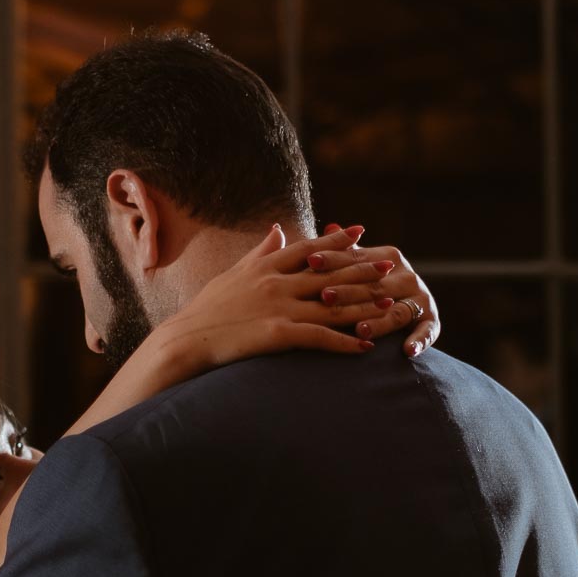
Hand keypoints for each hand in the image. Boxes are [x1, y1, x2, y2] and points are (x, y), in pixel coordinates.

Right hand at [154, 225, 388, 375]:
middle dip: (362, 270)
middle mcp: (276, 282)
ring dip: (364, 306)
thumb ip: (261, 251)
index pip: (309, 248)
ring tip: (390, 306)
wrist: (187, 339)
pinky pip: (319, 338)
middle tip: (390, 266)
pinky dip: (345, 342)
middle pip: (329, 274)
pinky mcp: (278, 334)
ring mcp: (278, 308)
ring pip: (331, 305)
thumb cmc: (207, 308)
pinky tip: (366, 347)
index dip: (336, 240)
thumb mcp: (234, 273)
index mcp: (266, 266)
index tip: (360, 230)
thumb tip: (277, 229)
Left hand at [306, 223, 440, 356]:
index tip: (309, 261)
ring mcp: (420, 299)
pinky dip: (419, 341)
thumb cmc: (367, 285)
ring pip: (396, 312)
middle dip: (348, 292)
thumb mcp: (356, 267)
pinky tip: (406, 351)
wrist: (404, 306)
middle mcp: (406, 276)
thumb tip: (330, 226)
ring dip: (380, 322)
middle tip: (324, 297)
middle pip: (374, 286)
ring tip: (360, 330)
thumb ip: (342, 252)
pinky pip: (426, 332)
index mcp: (388, 257)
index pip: (358, 259)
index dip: (333, 259)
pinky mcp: (431, 323)